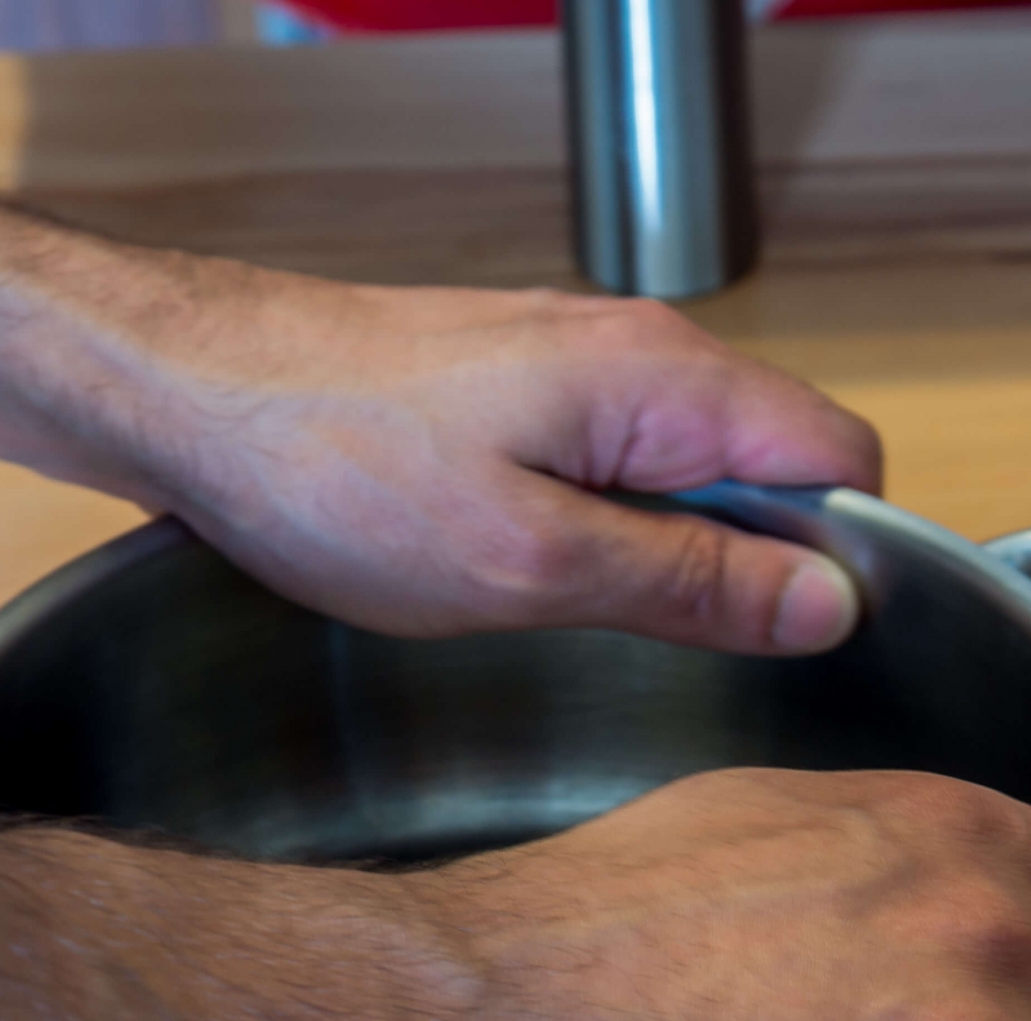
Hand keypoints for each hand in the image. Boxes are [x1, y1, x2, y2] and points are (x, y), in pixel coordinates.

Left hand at [45, 256, 881, 655]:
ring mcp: (574, 366)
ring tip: (588, 622)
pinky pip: (615, 465)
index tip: (798, 646)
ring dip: (671, 555)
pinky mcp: (516, 390)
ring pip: (689, 472)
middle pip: (774, 466)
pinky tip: (534, 584)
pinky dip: (605, 531)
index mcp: (665, 383)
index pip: (843, 459)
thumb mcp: (531, 563)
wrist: (185, 390)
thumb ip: (691, 580)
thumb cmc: (331, 465)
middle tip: (674, 655)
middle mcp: (636, 354)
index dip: (846, 559)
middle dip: (755, 565)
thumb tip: (827, 601)